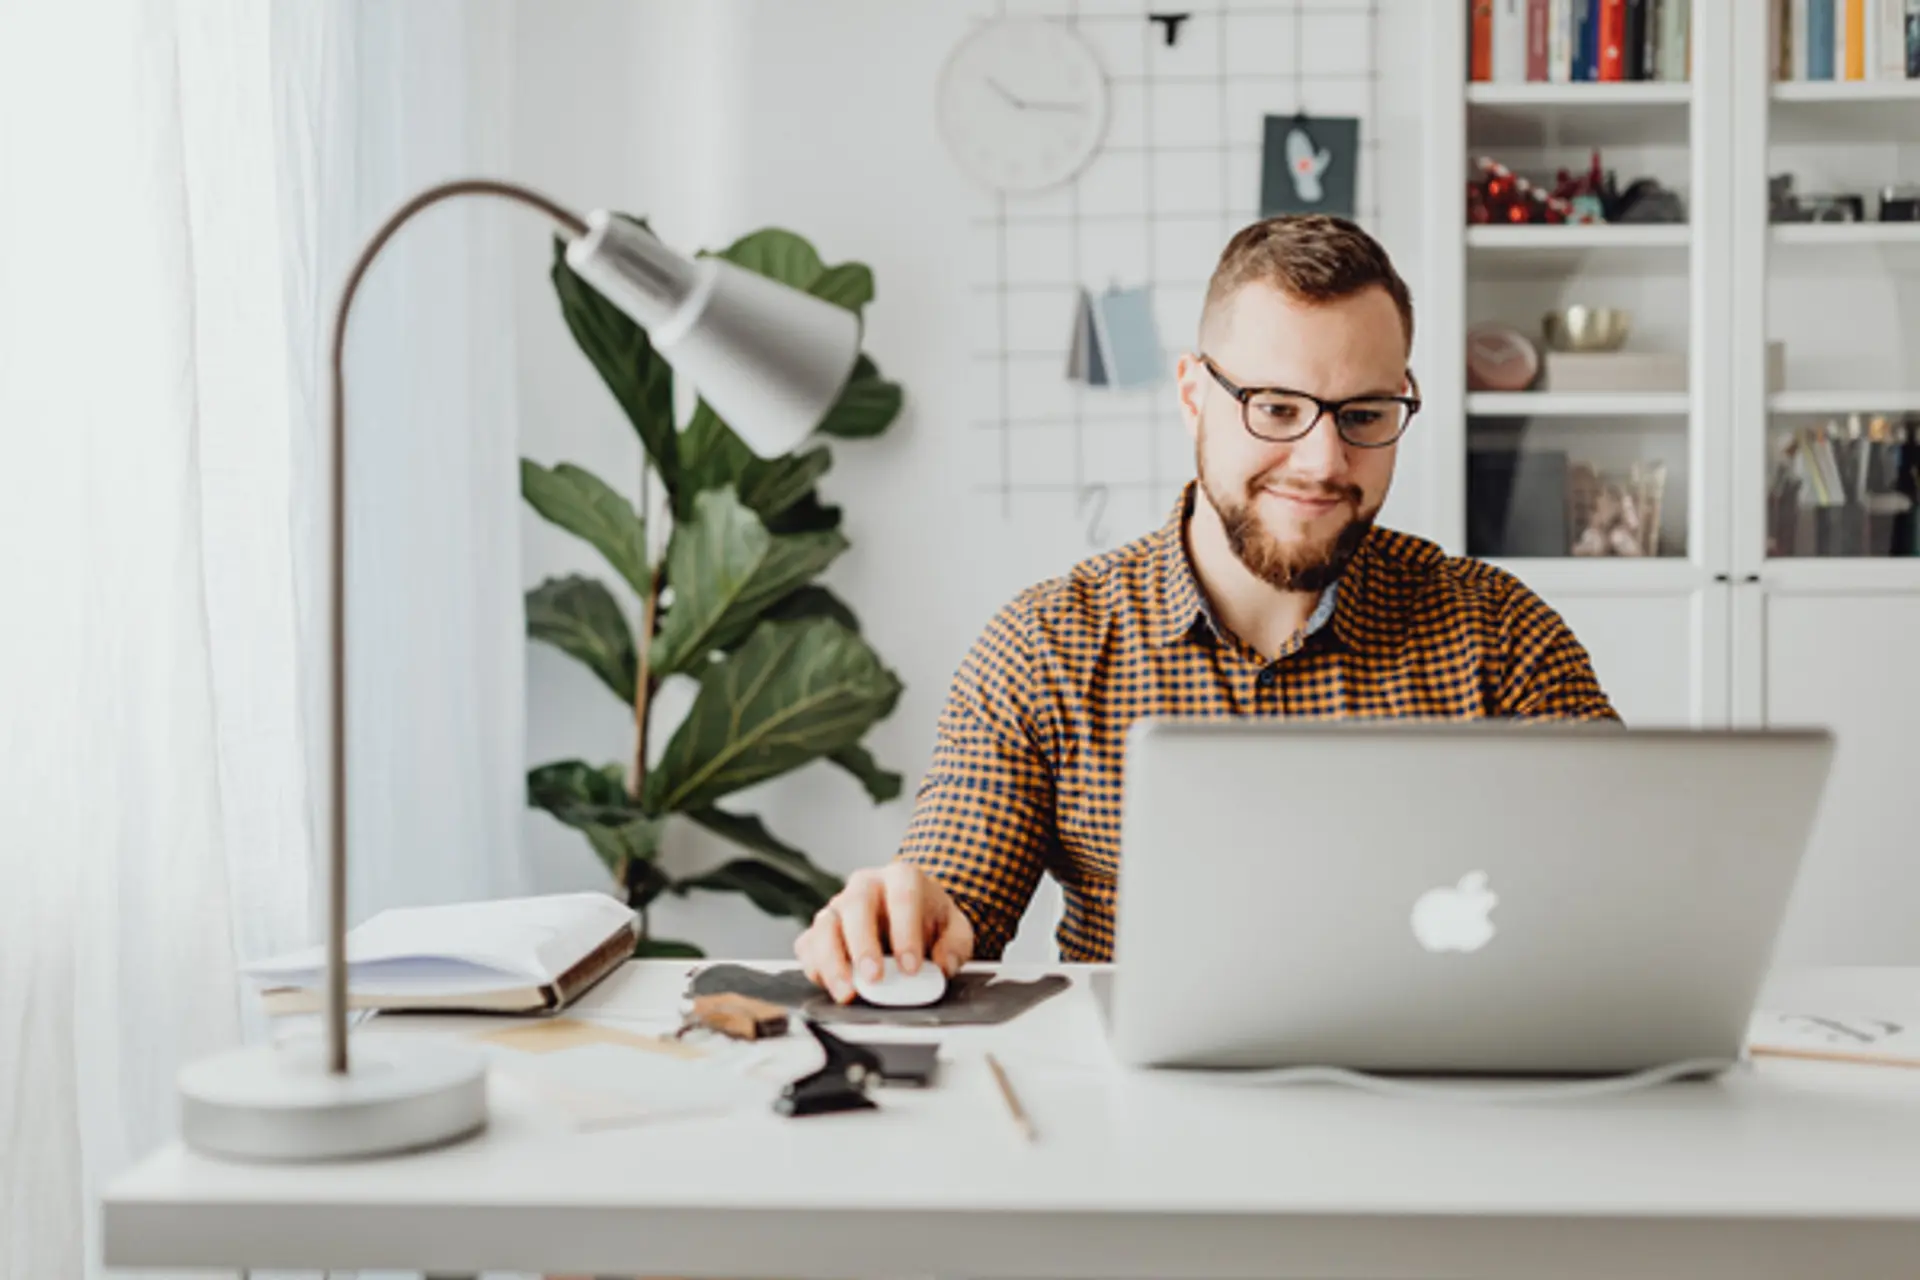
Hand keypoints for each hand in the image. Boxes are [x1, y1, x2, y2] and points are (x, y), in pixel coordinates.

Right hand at [794, 862, 975, 1002]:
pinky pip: (808, 946)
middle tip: (873, 977)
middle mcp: (865, 886)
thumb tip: (942, 965)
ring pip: (825, 926)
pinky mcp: (821, 930)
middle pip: (856, 906)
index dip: (906, 933)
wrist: (910, 915)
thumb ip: (955, 945)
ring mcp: (839, 906)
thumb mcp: (955, 928)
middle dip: (863, 945)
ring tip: (848, 992)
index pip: (902, 897)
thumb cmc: (929, 919)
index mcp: (901, 877)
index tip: (911, 967)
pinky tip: (832, 986)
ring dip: (833, 962)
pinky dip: (816, 968)